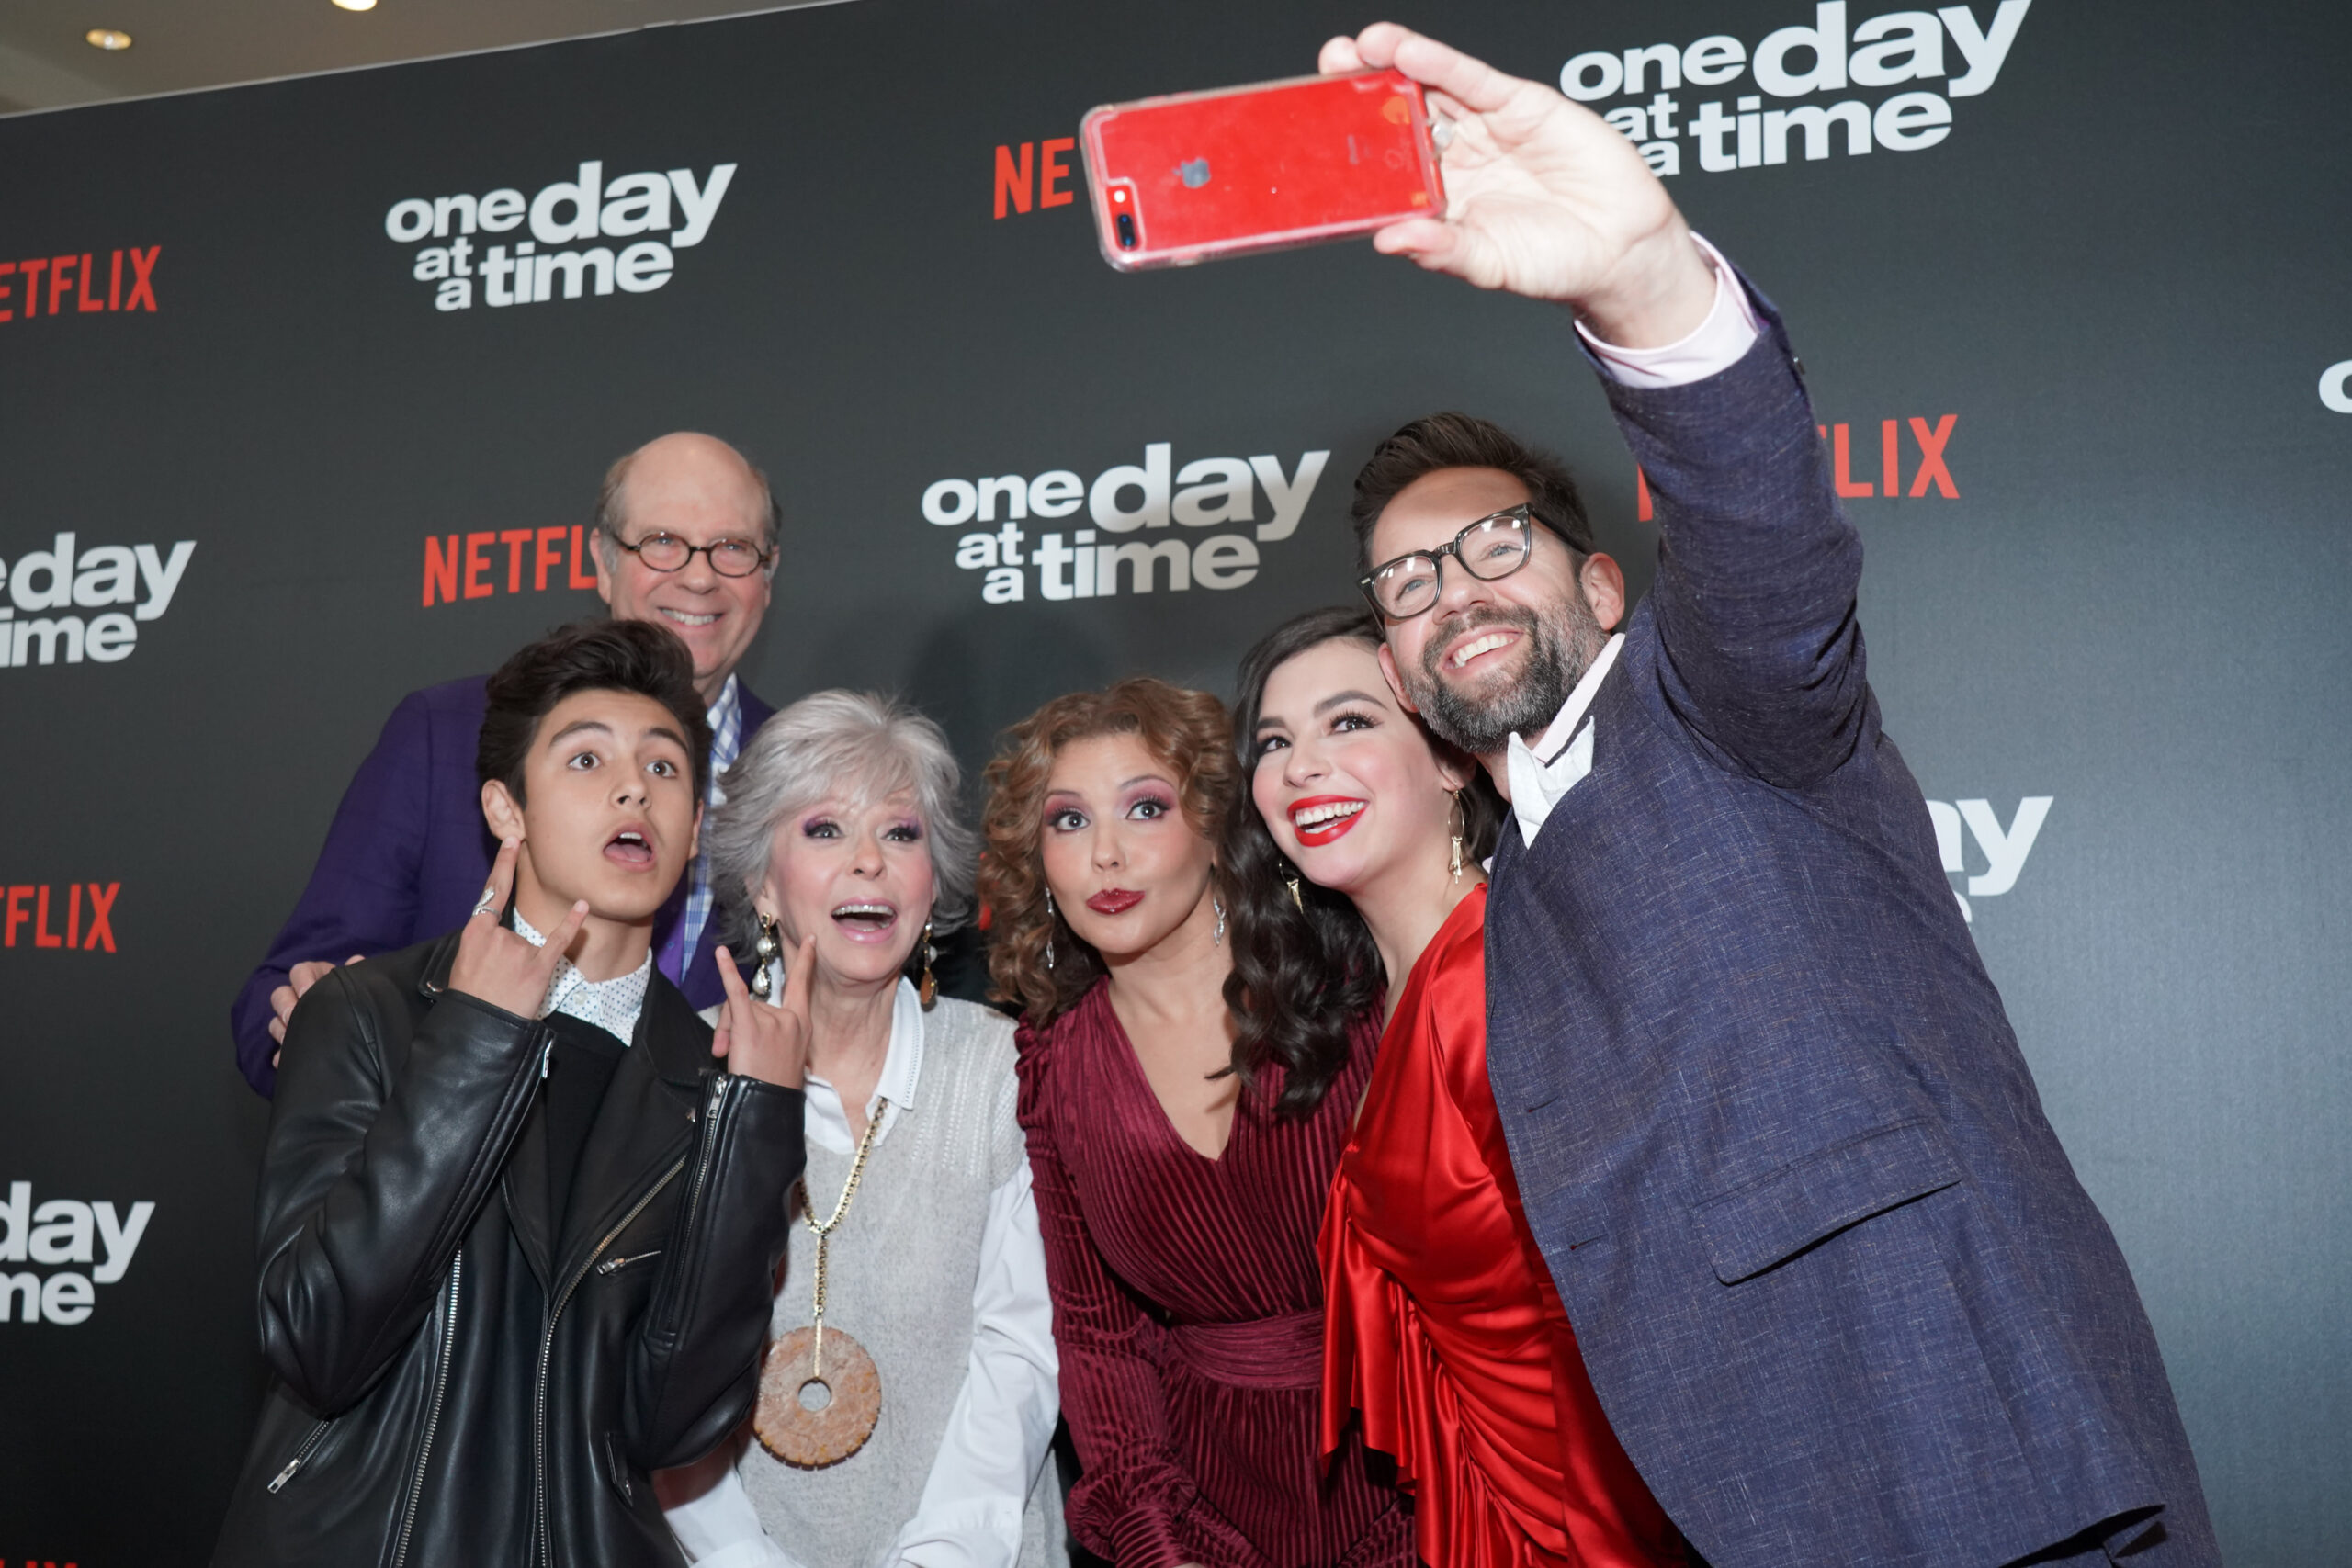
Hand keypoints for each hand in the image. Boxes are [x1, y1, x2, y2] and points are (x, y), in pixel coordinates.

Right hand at [269, 953, 366, 1065]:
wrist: (369, 1032)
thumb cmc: (362, 1000)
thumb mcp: (361, 985)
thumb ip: (357, 972)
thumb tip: (356, 960)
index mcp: (317, 978)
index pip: (300, 971)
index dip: (301, 979)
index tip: (307, 991)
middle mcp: (301, 997)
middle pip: (279, 995)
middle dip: (285, 1007)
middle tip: (293, 1018)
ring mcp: (295, 1021)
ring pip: (276, 1022)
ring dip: (282, 1031)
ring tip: (293, 1040)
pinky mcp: (293, 1043)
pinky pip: (279, 1049)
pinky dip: (282, 1055)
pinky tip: (285, 1060)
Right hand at [446, 838, 587, 1018]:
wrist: (478, 1028)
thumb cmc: (469, 998)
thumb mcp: (464, 962)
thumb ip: (483, 942)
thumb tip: (496, 935)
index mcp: (475, 932)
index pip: (492, 891)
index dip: (504, 864)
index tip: (514, 840)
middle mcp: (498, 935)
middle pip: (516, 931)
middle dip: (511, 957)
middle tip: (497, 984)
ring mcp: (519, 950)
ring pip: (532, 947)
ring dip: (525, 967)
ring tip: (509, 990)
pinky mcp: (540, 966)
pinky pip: (559, 941)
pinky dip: (572, 925)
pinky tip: (582, 907)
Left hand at [710, 935, 810, 1091]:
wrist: (767, 1106)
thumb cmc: (774, 1088)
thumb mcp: (786, 1056)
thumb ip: (771, 1033)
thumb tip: (739, 1028)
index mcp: (803, 1025)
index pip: (803, 986)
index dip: (806, 961)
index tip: (809, 940)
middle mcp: (791, 1019)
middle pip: (755, 1001)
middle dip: (736, 1020)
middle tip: (726, 1049)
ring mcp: (772, 1021)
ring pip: (739, 1008)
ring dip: (727, 1028)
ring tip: (726, 1055)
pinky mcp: (751, 1026)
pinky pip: (736, 993)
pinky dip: (726, 972)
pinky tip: (720, 954)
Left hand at [1322, 24, 1717, 344]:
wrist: (1621, 247)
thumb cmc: (1553, 262)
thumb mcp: (1490, 263)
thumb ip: (1442, 250)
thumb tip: (1390, 240)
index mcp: (1436, 198)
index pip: (1382, 166)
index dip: (1350, 145)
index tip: (1312, 132)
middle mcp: (1453, 158)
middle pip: (1397, 117)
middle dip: (1361, 93)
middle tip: (1327, 72)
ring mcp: (1483, 128)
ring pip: (1429, 88)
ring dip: (1392, 66)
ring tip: (1357, 50)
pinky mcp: (1518, 106)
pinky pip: (1472, 79)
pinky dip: (1441, 64)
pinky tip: (1408, 52)